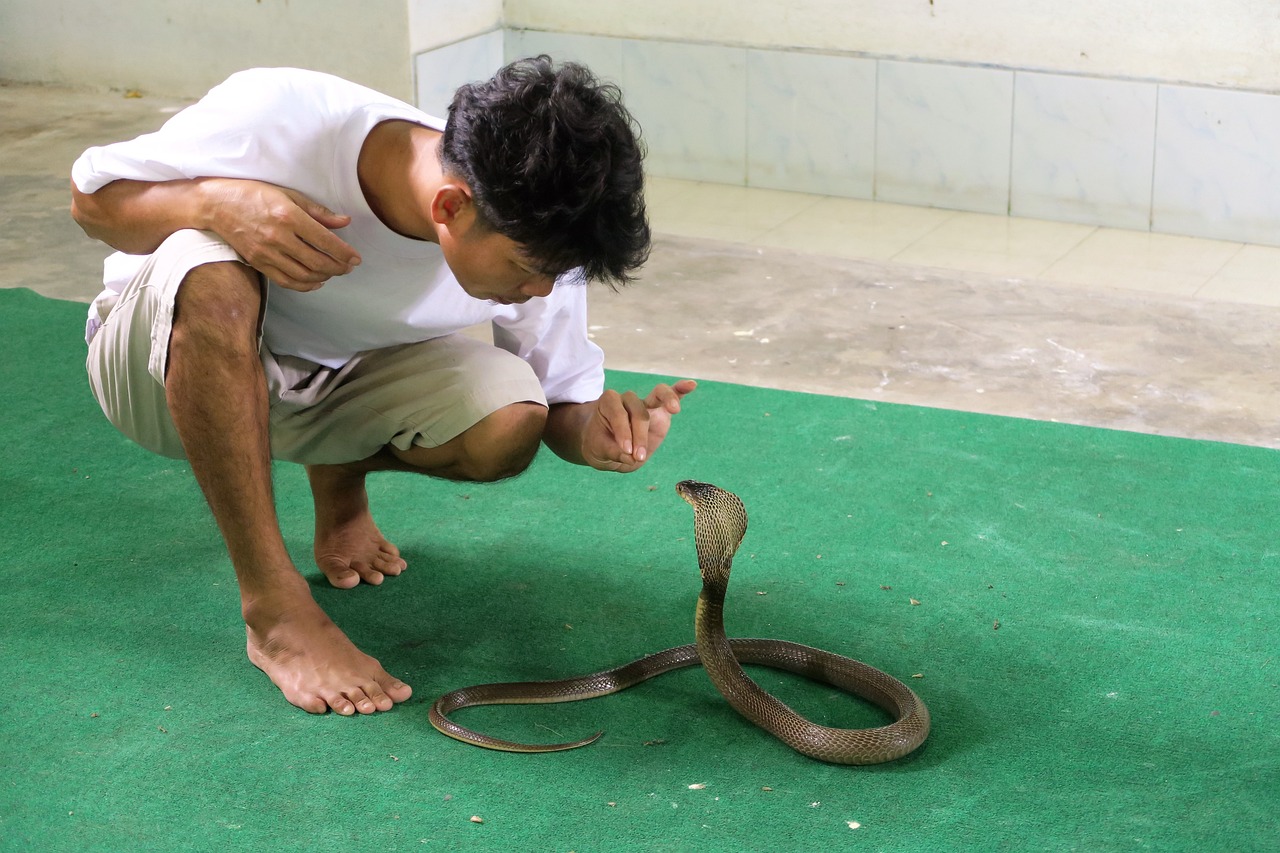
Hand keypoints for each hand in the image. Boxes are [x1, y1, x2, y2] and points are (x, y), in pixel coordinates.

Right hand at [201, 178, 361, 290]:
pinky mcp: (258, 263)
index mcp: (288, 216)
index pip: (325, 240)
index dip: (344, 253)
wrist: (216, 205)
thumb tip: (345, 222)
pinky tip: (316, 281)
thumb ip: (318, 212)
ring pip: (303, 274)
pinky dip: (305, 285)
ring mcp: (267, 253)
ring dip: (324, 277)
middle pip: (317, 262)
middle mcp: (278, 237)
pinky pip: (286, 281)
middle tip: (348, 267)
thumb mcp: (288, 194)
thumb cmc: (253, 194)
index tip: (356, 258)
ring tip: (334, 272)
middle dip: (338, 268)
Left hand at [580, 379, 696, 472]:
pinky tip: (691, 384)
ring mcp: (646, 403)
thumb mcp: (600, 451)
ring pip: (657, 394)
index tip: (625, 451)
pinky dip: (680, 390)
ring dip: (667, 400)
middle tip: (638, 457)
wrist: (607, 448)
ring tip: (674, 409)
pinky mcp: (660, 411)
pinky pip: (671, 396)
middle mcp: (627, 399)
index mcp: (609, 403)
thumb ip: (614, 452)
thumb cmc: (601, 445)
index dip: (623, 431)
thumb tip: (632, 457)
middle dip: (639, 434)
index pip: (618, 413)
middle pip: (638, 410)